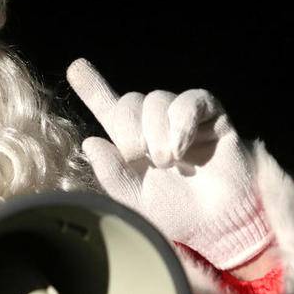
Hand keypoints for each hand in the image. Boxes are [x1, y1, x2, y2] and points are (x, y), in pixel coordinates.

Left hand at [67, 59, 272, 269]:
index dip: (92, 87)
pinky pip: (191, 101)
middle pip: (130, 101)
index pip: (109, 108)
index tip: (76, 68)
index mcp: (132, 141)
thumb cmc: (176, 213)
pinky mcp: (212, 117)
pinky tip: (180, 146)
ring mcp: (182, 118)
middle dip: (128, 129)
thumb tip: (90, 142)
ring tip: (168, 162)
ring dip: (156, 131)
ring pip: (157, 99)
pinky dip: (181, 121)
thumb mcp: (134, 200)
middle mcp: (155, 125)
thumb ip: (110, 173)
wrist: (217, 226)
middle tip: (139, 158)